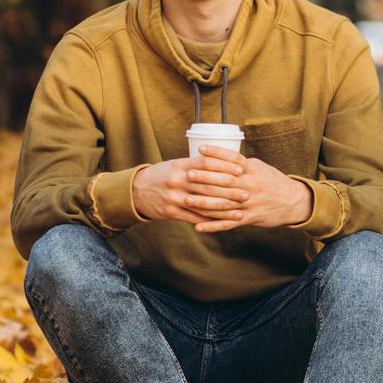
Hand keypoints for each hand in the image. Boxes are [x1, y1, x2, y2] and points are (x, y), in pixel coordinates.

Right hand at [131, 151, 248, 226]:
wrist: (135, 192)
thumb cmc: (160, 175)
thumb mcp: (174, 165)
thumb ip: (194, 165)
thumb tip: (219, 161)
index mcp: (179, 165)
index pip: (206, 164)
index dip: (224, 167)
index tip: (240, 170)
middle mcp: (177, 180)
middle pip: (208, 185)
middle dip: (229, 190)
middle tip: (246, 192)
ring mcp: (174, 197)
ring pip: (203, 203)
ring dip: (224, 208)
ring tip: (239, 209)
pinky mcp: (171, 212)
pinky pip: (195, 216)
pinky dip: (210, 219)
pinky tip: (223, 220)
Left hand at [183, 145, 312, 233]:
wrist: (293, 202)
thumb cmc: (273, 181)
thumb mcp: (259, 167)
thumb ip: (240, 164)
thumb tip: (220, 156)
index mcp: (252, 170)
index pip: (232, 159)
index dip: (216, 153)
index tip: (200, 149)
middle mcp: (249, 186)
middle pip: (224, 181)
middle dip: (205, 178)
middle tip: (187, 175)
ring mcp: (248, 203)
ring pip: (223, 203)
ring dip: (204, 203)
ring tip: (187, 200)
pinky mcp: (248, 218)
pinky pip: (228, 223)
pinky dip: (213, 226)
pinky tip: (198, 227)